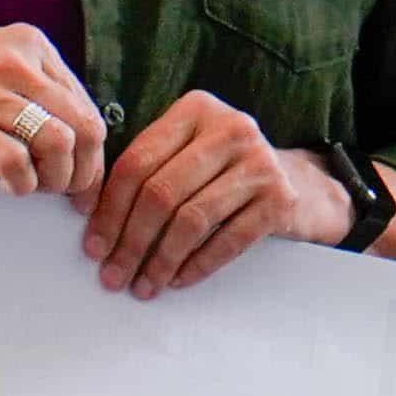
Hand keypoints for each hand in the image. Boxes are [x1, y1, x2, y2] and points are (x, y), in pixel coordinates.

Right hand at [0, 21, 108, 197]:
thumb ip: (29, 83)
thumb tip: (69, 131)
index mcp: (29, 44)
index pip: (86, 106)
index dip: (93, 151)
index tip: (85, 179)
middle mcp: (15, 62)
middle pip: (82, 127)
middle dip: (83, 171)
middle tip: (69, 195)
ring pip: (58, 143)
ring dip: (55, 179)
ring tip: (37, 188)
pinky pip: (15, 161)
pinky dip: (22, 183)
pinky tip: (11, 187)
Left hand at [80, 90, 343, 295]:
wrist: (304, 183)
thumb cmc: (227, 172)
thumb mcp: (190, 152)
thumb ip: (149, 168)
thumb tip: (92, 220)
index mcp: (197, 110)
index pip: (138, 163)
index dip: (110, 210)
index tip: (93, 246)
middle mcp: (231, 128)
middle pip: (161, 193)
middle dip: (131, 241)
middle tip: (113, 275)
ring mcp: (260, 162)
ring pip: (191, 219)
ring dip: (160, 260)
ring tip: (143, 285)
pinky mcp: (280, 198)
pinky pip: (228, 240)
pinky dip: (198, 265)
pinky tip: (179, 280)